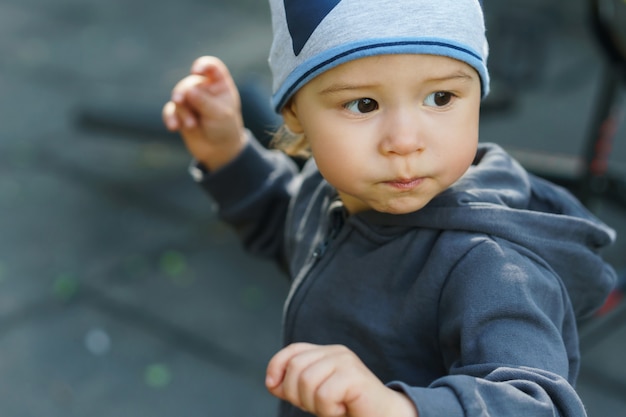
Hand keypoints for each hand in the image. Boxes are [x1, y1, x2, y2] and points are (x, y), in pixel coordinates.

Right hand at [162, 56, 247, 169]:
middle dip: (183, 92)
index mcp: (219, 84)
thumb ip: (204, 102)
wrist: (218, 149)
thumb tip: (188, 90)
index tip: (195, 71)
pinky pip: (170, 110)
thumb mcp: (220, 114)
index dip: (202, 65)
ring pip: (178, 97)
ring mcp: (190, 100)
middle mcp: (203, 88)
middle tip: (180, 100)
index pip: (211, 67)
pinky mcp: (179, 113)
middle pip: (189, 83)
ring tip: (191, 125)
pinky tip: (173, 127)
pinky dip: (170, 117)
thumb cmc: (225, 128)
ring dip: (182, 111)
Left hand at [265, 343, 417, 416]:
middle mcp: (336, 351)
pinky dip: (329, 410)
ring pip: (307, 381)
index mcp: (326, 353)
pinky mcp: (354, 375)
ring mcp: (346, 361)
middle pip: (295, 367)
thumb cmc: (348, 408)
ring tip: (333, 407)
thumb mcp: (315, 395)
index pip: (292, 351)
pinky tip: (343, 409)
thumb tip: (272, 382)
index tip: (274, 387)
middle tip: (319, 406)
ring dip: (315, 405)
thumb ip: (294, 385)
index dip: (276, 367)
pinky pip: (324, 394)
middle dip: (296, 395)